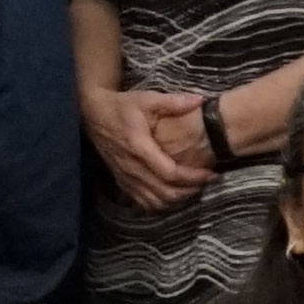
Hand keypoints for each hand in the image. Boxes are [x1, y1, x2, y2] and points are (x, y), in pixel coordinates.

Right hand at [80, 80, 216, 213]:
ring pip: (155, 202)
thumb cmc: (122, 106)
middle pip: (165, 192)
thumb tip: (201, 100)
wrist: (92, 115)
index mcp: (139, 147)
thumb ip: (174, 102)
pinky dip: (161, 204)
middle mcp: (132, 167)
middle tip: (207, 182)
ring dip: (177, 200)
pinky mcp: (121, 181)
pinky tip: (172, 196)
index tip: (211, 173)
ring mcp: (125, 177)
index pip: (170, 173)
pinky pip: (143, 202)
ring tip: (193, 189)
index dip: (193, 178)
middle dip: (190, 191)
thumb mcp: (147, 99)